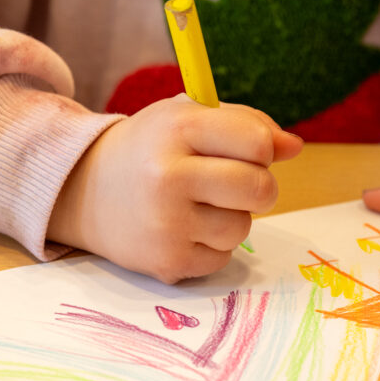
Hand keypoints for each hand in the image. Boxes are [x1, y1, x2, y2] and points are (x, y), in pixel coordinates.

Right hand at [48, 95, 302, 282]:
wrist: (84, 192)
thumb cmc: (151, 150)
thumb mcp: (188, 119)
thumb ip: (246, 125)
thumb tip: (295, 147)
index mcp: (177, 129)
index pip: (257, 143)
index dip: (262, 149)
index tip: (248, 153)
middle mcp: (169, 176)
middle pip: (260, 189)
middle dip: (260, 188)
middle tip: (236, 185)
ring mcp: (166, 224)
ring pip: (243, 227)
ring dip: (233, 219)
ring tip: (198, 207)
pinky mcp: (168, 261)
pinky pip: (223, 257)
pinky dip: (213, 245)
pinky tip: (184, 230)